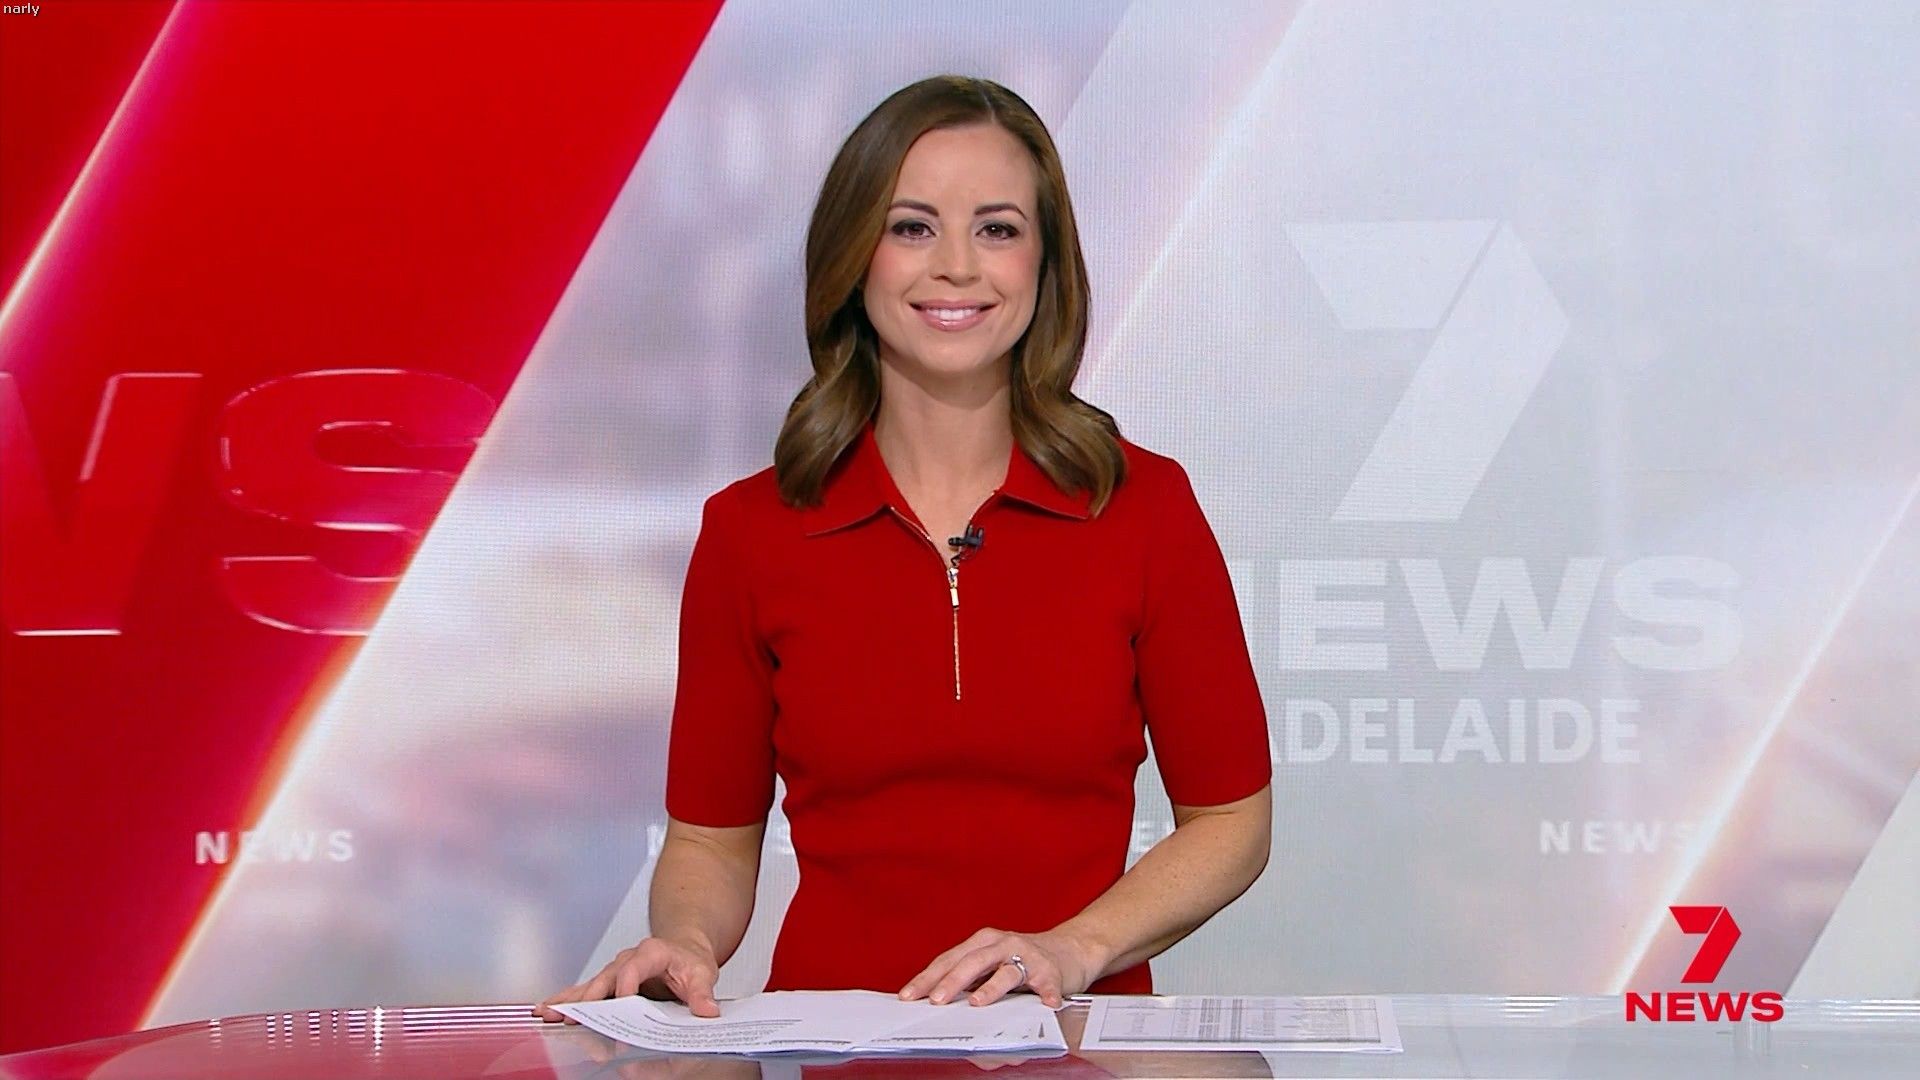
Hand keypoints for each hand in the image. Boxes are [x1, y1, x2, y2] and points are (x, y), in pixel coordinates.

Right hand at [532, 936, 721, 1021]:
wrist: (682, 948)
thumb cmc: (689, 960)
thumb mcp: (702, 973)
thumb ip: (702, 992)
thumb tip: (707, 1011)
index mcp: (651, 953)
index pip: (634, 970)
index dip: (626, 989)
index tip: (622, 1008)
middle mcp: (627, 959)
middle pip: (604, 980)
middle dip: (590, 1002)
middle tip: (576, 1020)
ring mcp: (614, 971)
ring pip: (588, 986)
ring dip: (568, 1001)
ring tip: (548, 1013)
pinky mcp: (608, 984)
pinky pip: (584, 992)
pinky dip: (566, 1001)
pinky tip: (547, 1009)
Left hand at [898, 926, 1101, 1008]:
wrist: (1070, 948)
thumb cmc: (1022, 959)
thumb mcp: (990, 963)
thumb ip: (968, 978)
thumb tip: (933, 998)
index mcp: (983, 942)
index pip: (949, 959)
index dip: (927, 978)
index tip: (908, 996)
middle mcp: (1003, 944)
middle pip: (973, 962)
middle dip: (952, 982)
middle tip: (935, 1000)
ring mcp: (1028, 956)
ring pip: (1007, 971)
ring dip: (991, 988)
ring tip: (978, 1004)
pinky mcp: (1052, 971)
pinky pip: (1049, 984)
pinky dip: (1048, 994)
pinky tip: (1047, 1004)